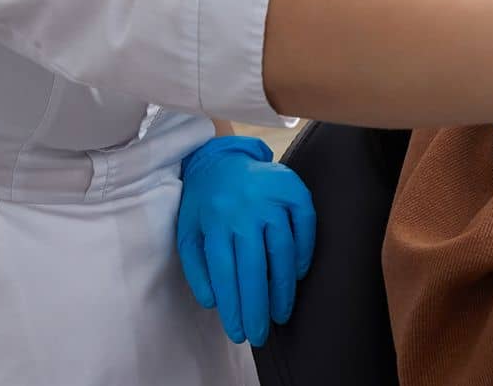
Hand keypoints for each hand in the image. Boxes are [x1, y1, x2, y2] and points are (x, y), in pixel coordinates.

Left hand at [176, 136, 315, 345]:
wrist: (220, 158)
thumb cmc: (203, 203)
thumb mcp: (187, 233)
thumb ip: (197, 268)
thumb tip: (213, 302)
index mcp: (214, 221)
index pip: (226, 274)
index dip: (234, 307)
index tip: (239, 332)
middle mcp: (243, 209)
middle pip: (255, 267)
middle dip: (258, 306)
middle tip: (261, 334)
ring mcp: (271, 197)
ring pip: (282, 249)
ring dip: (283, 286)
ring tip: (281, 313)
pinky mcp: (292, 187)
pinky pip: (305, 223)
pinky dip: (305, 250)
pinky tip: (299, 274)